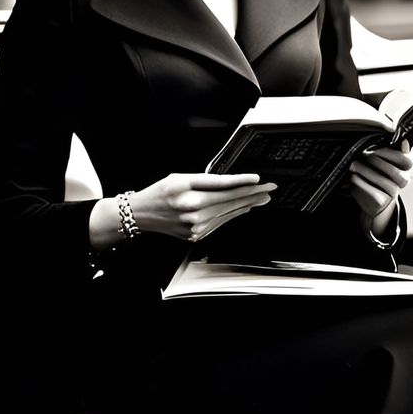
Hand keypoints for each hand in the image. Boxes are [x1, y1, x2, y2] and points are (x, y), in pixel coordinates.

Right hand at [131, 172, 275, 241]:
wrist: (142, 214)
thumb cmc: (161, 192)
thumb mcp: (182, 178)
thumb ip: (207, 180)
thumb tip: (232, 183)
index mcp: (190, 197)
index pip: (224, 188)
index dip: (244, 183)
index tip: (259, 180)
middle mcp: (194, 214)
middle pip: (230, 202)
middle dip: (253, 194)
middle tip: (269, 188)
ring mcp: (196, 228)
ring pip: (228, 213)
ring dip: (247, 205)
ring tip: (262, 198)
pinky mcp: (196, 236)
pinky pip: (220, 223)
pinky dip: (233, 214)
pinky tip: (243, 208)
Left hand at [347, 141, 412, 221]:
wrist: (375, 199)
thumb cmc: (379, 171)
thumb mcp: (386, 158)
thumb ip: (394, 148)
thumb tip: (404, 141)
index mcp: (407, 167)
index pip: (407, 161)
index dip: (391, 154)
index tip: (375, 148)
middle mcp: (404, 180)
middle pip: (394, 171)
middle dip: (376, 161)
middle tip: (363, 155)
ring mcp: (394, 192)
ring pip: (383, 181)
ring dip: (366, 171)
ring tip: (353, 165)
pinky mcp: (382, 201)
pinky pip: (373, 192)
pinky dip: (362, 183)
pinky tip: (353, 176)